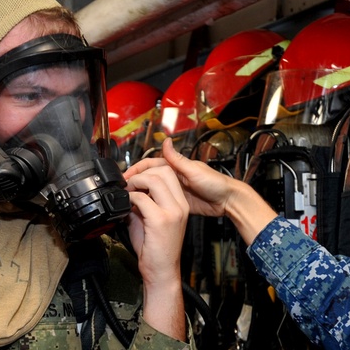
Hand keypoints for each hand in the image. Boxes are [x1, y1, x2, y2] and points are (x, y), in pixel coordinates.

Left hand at [122, 156, 190, 340]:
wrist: (162, 271)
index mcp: (181, 203)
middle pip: (164, 171)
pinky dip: (130, 198)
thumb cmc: (156, 249)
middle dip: (142, 172)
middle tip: (128, 182)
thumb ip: (143, 202)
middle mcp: (180, 205)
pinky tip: (127, 206)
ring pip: (154, 179)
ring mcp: (173, 212)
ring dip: (136, 182)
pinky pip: (142, 198)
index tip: (134, 176)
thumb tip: (128, 191)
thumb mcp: (150, 220)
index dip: (149, 170)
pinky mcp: (161, 221)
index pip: (169, 172)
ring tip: (128, 191)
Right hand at [125, 138, 277, 244]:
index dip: (136, 170)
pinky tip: (142, 208)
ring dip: (140, 193)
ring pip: (152, 190)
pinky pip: (159, 201)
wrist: (227, 201)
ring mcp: (174, 190)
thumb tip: (165, 141)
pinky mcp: (177, 201)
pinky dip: (150, 203)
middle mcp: (173, 176)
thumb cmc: (215, 183)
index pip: (150, 165)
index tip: (125, 177)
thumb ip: (177, 159)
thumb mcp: (194, 170)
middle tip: (122, 190)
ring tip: (127, 199)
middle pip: (148, 177)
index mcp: (175, 166)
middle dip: (134, 181)